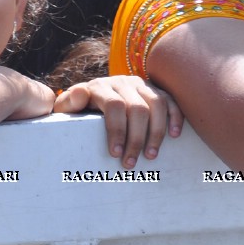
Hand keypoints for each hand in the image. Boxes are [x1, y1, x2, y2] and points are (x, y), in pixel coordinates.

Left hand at [54, 76, 182, 168]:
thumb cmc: (79, 107)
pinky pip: (170, 100)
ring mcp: (140, 84)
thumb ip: (69, 102)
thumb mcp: (68, 106)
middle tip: (131, 163)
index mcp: (100, 86)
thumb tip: (81, 94)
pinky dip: (175, 117)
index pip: (114, 105)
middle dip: (136, 139)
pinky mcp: (154, 89)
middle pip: (136, 108)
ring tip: (151, 156)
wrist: (90, 95)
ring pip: (156, 104)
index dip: (117, 130)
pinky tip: (174, 136)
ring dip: (156, 132)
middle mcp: (121, 82)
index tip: (115, 154)